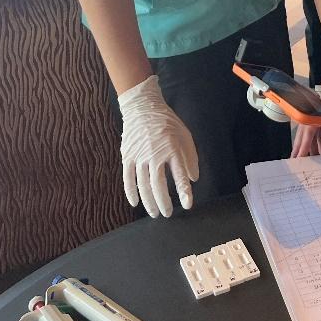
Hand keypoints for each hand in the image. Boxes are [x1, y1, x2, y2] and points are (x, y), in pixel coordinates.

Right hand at [118, 75, 199, 217]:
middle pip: (158, 185)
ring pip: (143, 185)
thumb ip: (191, 158)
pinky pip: (128, 178)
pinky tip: (136, 203)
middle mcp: (155, 154)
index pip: (179, 175)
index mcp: (172, 149)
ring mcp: (139, 156)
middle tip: (168, 214)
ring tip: (155, 212)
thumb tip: (193, 180)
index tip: (188, 205)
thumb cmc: (167, 123)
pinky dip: (131, 192)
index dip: (184, 192)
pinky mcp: (127, 156)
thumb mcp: (185, 135)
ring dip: (149, 202)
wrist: (143, 107)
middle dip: (163, 202)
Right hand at [291, 67, 320, 157]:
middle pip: (304, 135)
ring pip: (311, 133)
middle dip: (302, 148)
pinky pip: (318, 128)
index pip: (305, 135)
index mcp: (312, 114)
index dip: (302, 148)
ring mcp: (317, 113)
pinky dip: (320, 138)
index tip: (297, 159)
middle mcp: (311, 114)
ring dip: (313, 145)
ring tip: (313, 159)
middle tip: (297, 161)